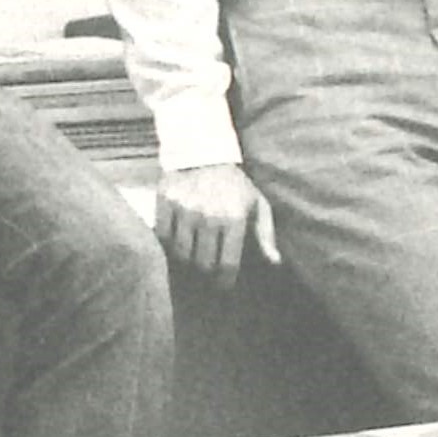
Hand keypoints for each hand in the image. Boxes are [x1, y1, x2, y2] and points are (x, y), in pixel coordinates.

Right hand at [156, 160, 275, 280]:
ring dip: (186, 260)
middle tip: (206, 272)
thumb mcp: (257, 204)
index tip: (223, 285)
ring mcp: (184, 209)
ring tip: (190, 260)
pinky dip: (167, 244)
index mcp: (234, 219)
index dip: (224, 280)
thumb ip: (265, 234)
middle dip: (205, 272)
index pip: (226, 263)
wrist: (202, 152)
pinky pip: (162, 235)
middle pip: (202, 262)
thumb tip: (275, 262)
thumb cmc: (234, 183)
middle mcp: (208, 216)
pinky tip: (174, 244)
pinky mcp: (165, 202)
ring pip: (180, 252)